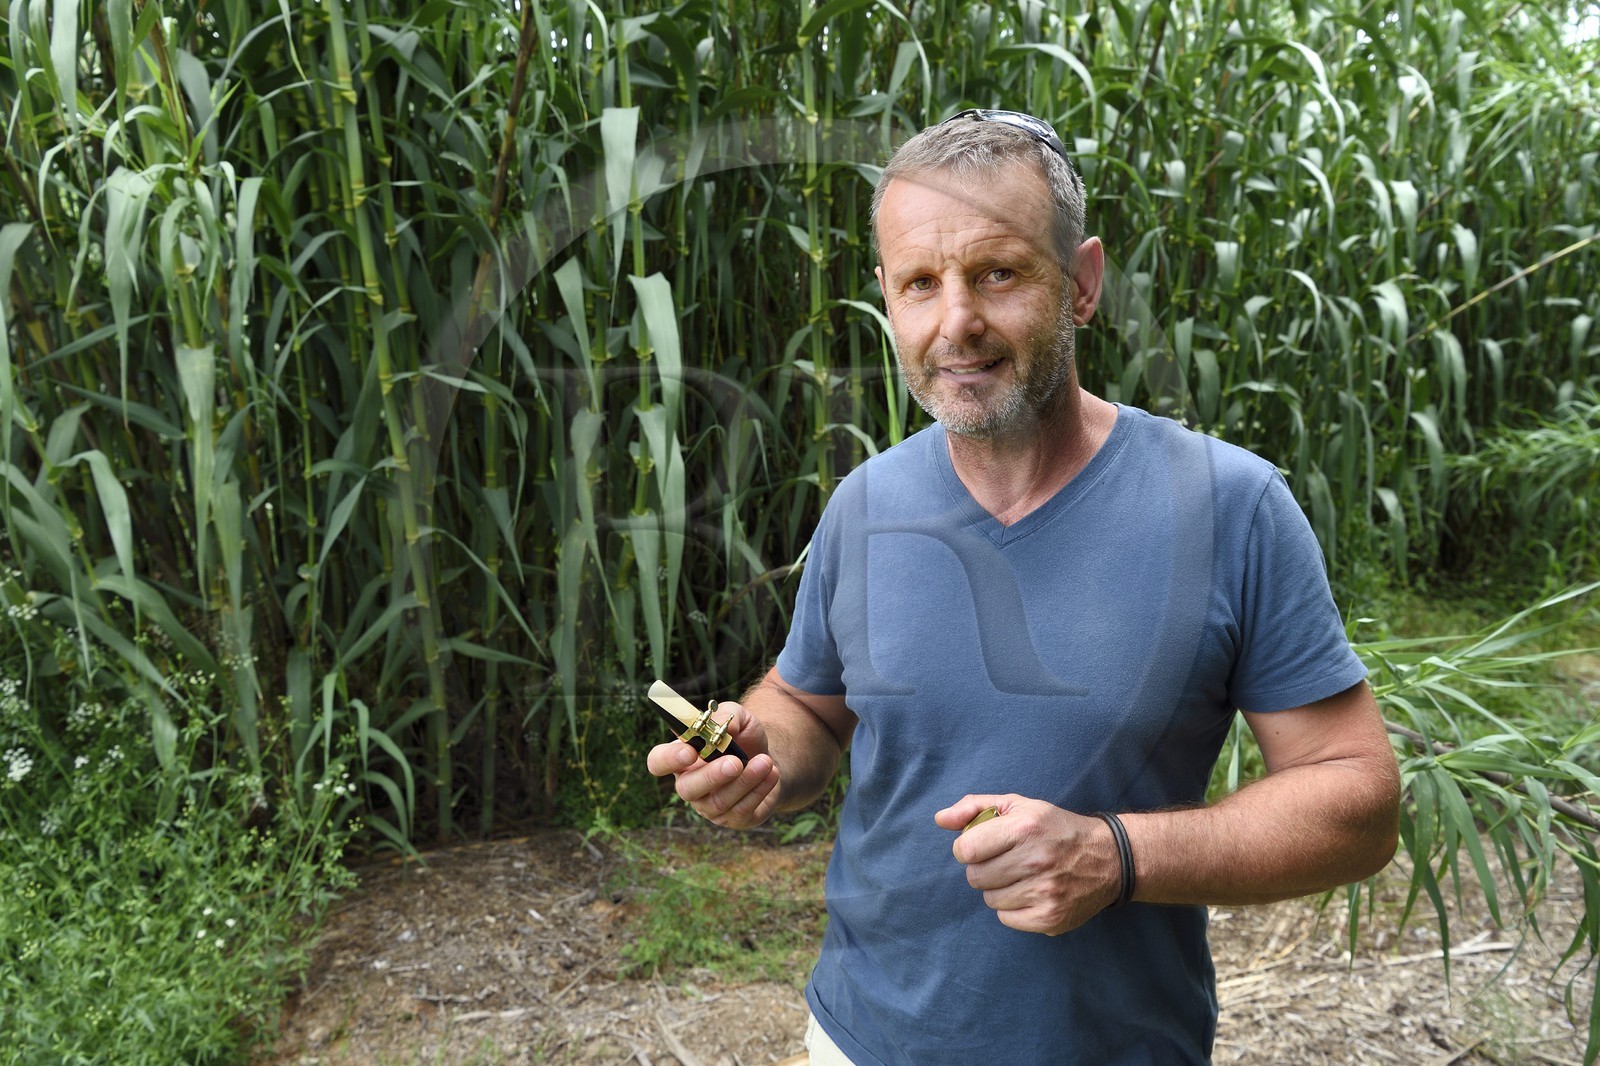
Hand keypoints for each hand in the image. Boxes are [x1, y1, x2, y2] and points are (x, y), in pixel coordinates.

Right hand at [645, 701, 781, 828]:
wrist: (769, 760)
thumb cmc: (743, 738)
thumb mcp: (738, 717)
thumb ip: (727, 716)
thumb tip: (720, 727)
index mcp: (681, 757)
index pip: (658, 762)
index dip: (669, 760)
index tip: (690, 751)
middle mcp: (690, 785)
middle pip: (686, 789)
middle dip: (711, 776)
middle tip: (735, 762)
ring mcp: (710, 806)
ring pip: (719, 802)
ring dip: (745, 780)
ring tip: (766, 761)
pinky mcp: (734, 819)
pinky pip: (742, 810)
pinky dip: (759, 789)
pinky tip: (771, 773)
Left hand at [935, 794, 1121, 935]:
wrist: (1108, 858)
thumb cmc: (1054, 828)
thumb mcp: (1018, 806)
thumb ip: (974, 808)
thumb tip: (940, 819)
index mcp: (1024, 828)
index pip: (965, 850)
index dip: (967, 848)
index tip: (982, 846)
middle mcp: (1035, 861)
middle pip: (974, 877)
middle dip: (984, 868)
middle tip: (1007, 861)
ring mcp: (1044, 893)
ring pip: (989, 899)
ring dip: (999, 888)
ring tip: (1023, 876)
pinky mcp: (1050, 918)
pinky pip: (1006, 918)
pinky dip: (1013, 908)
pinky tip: (1032, 892)